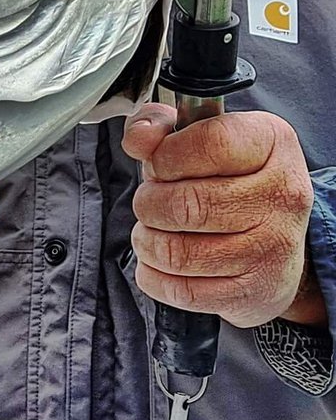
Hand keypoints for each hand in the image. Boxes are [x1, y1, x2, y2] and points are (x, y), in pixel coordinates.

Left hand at [122, 103, 322, 328]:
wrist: (274, 242)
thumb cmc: (227, 181)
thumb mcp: (202, 137)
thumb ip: (160, 127)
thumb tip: (137, 139)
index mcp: (273, 144)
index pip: (211, 144)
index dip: (165, 155)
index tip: (159, 164)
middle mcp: (281, 196)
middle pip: (184, 204)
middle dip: (148, 203)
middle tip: (152, 202)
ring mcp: (271, 249)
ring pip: (174, 252)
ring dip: (146, 240)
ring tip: (155, 230)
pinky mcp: (254, 292)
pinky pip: (179, 290)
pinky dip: (153, 274)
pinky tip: (162, 261)